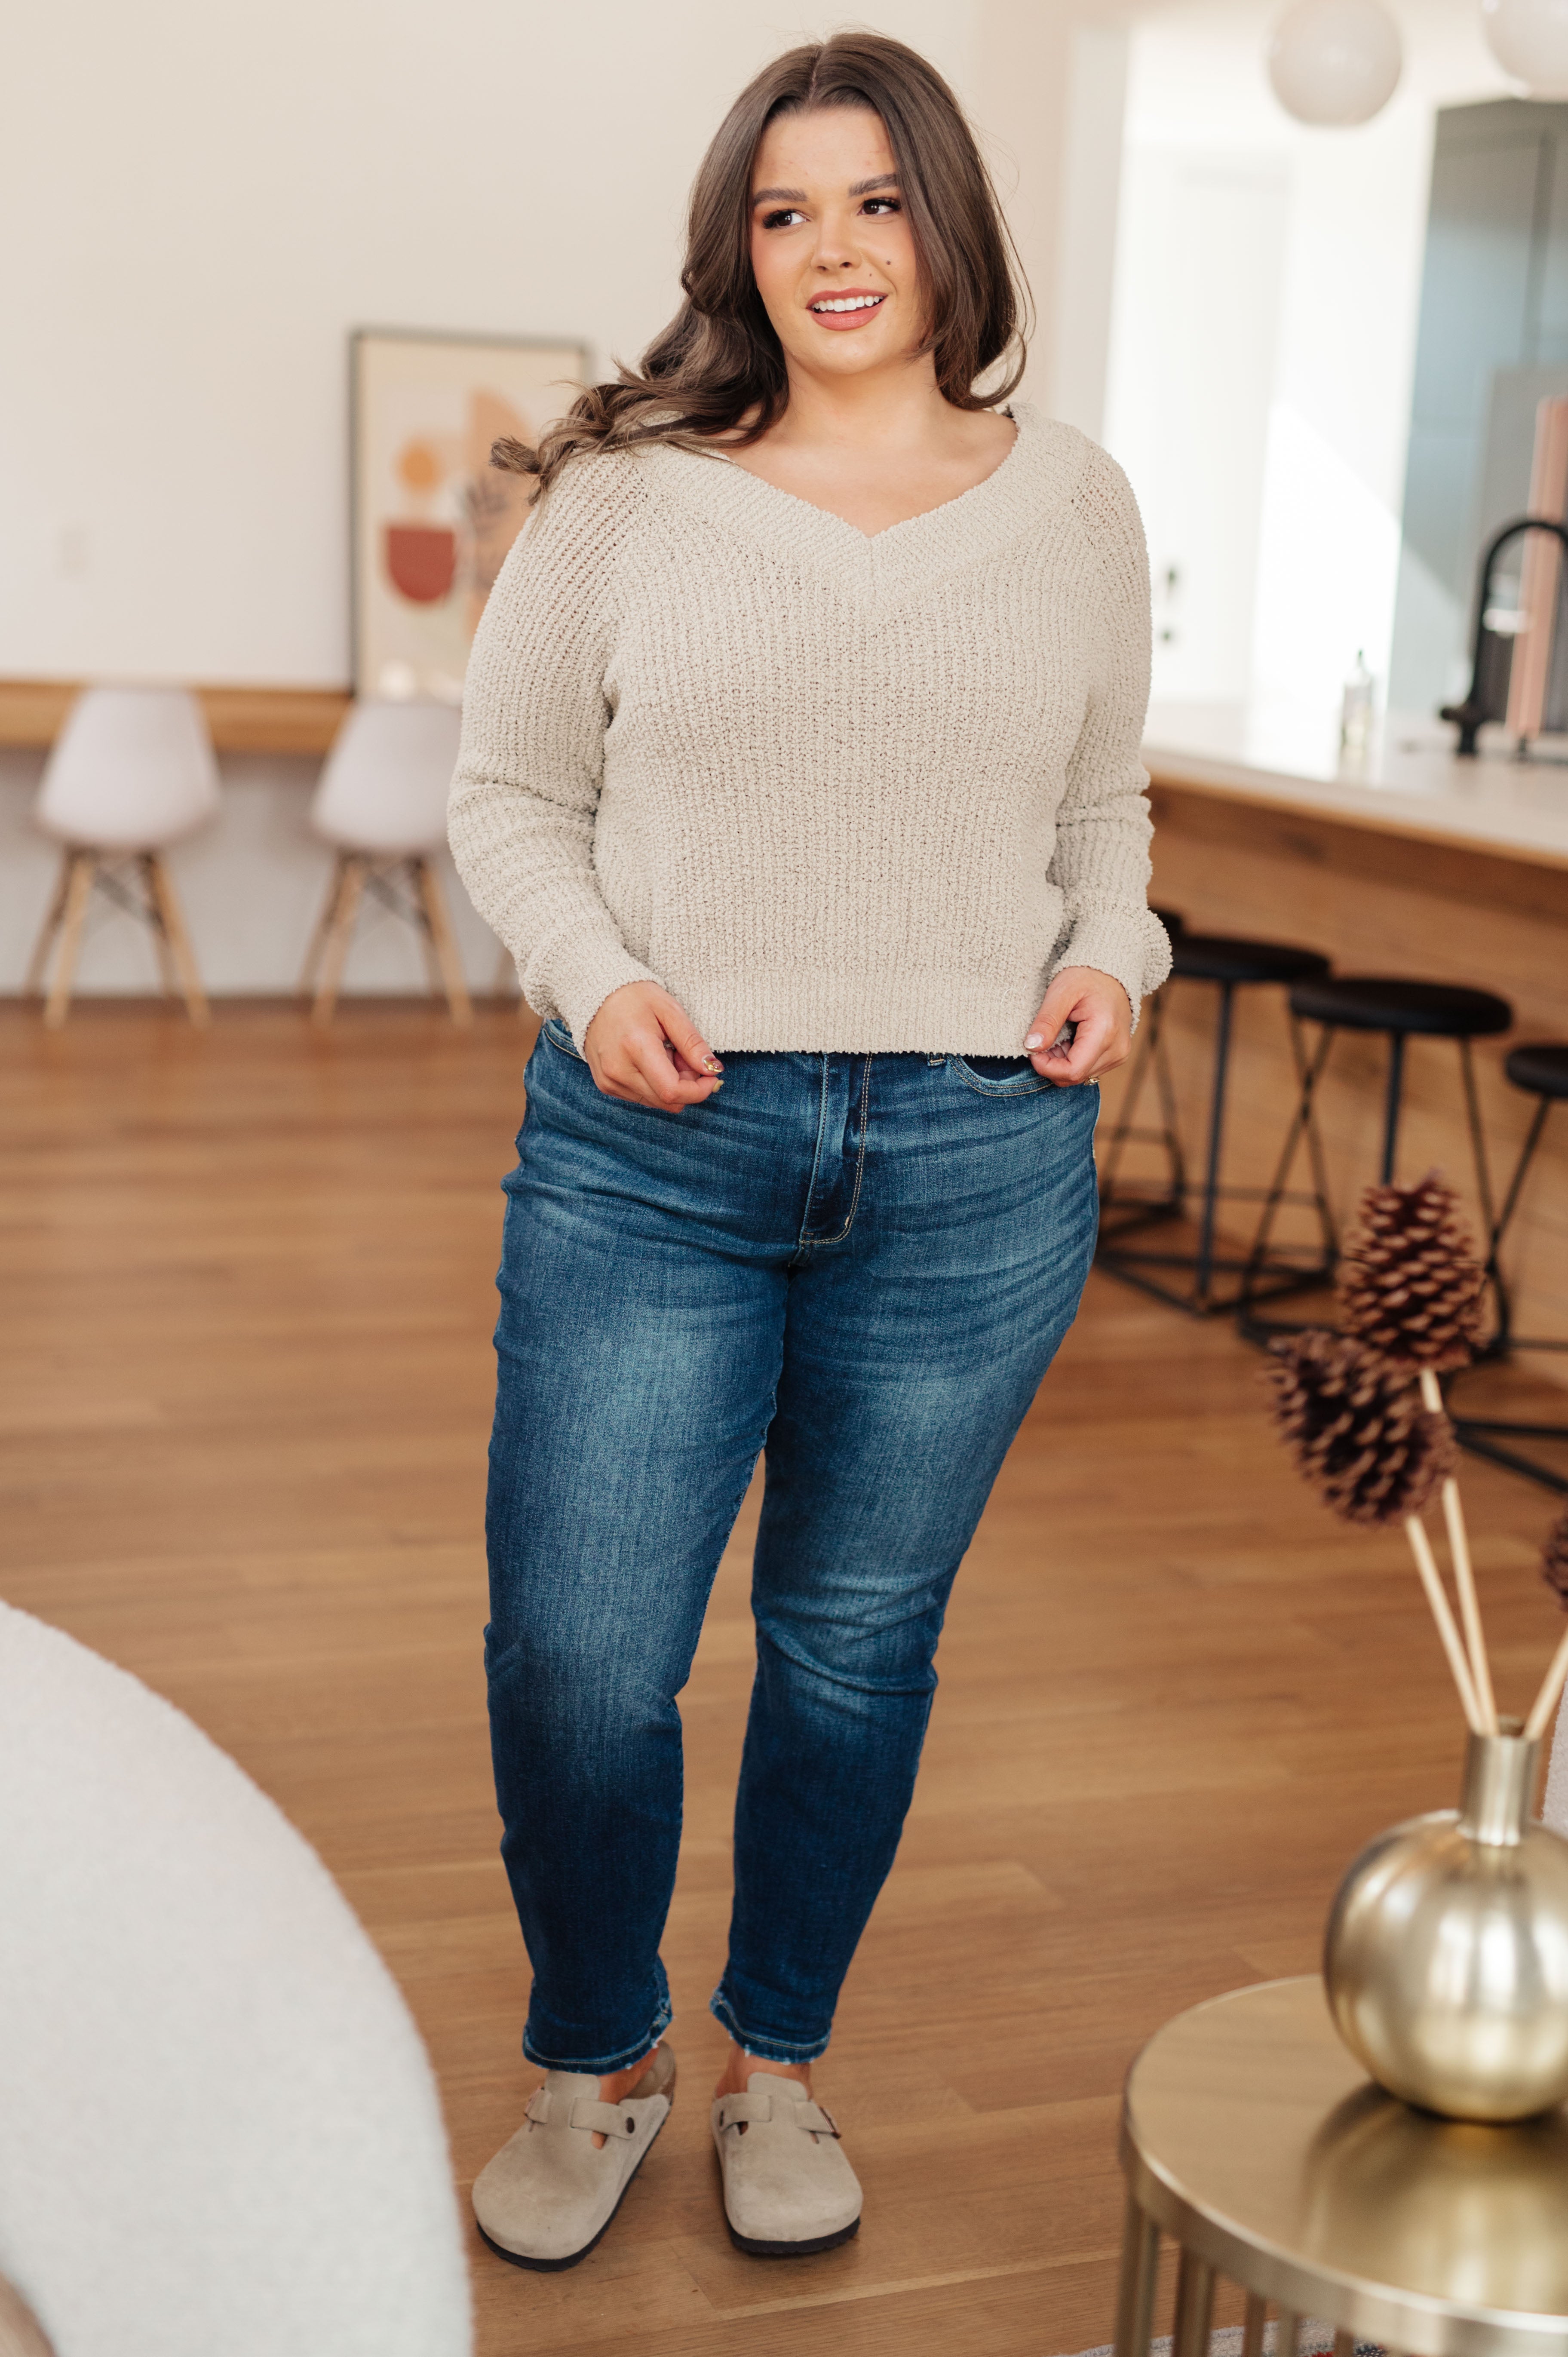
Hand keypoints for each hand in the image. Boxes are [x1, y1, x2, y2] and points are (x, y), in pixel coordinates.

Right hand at [581, 981, 723, 1110]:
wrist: (597, 995)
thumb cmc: (636, 998)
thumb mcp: (671, 1011)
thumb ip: (692, 1043)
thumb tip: (712, 1070)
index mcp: (636, 1047)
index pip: (672, 1091)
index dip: (698, 1091)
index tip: (711, 1076)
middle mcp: (618, 1070)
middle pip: (667, 1101)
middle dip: (687, 1085)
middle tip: (684, 1056)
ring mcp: (609, 1081)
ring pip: (656, 1102)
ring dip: (670, 1085)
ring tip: (665, 1054)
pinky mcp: (606, 1085)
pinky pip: (642, 1097)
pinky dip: (654, 1084)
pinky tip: (650, 1061)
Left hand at [1024, 967, 1131, 1084]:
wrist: (1110, 975)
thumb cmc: (1086, 978)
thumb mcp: (1062, 992)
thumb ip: (1047, 1020)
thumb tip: (1031, 1047)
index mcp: (1105, 1032)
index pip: (1072, 1070)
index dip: (1046, 1067)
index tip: (1033, 1048)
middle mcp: (1117, 1049)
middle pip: (1075, 1076)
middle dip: (1052, 1064)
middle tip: (1044, 1038)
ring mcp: (1119, 1055)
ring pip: (1079, 1075)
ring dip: (1061, 1062)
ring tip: (1059, 1035)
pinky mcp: (1116, 1056)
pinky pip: (1087, 1069)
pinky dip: (1071, 1059)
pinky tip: (1069, 1039)